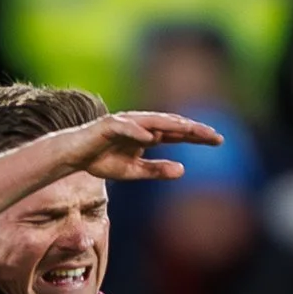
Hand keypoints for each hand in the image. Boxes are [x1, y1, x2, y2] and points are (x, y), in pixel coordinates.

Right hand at [60, 111, 223, 182]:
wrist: (74, 156)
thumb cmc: (102, 160)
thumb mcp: (133, 171)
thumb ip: (156, 170)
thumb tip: (183, 170)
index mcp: (149, 135)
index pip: (178, 133)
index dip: (197, 136)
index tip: (219, 141)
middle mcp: (141, 125)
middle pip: (171, 124)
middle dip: (193, 129)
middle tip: (215, 136)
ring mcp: (125, 122)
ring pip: (152, 121)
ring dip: (171, 125)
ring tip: (189, 129)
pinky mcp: (107, 125)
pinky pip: (125, 127)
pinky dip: (137, 131)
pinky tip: (151, 136)